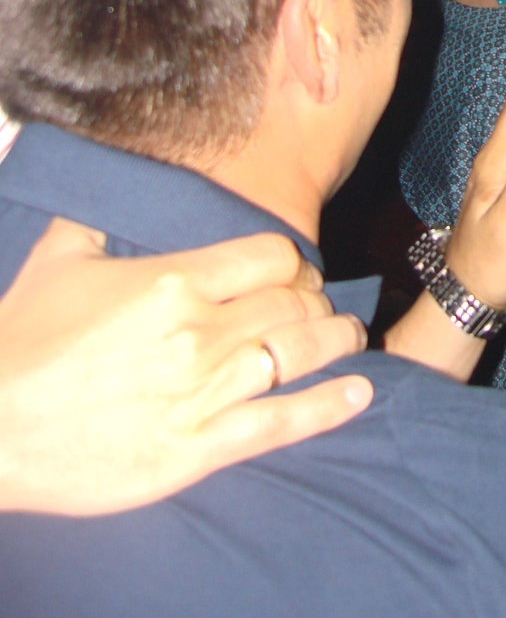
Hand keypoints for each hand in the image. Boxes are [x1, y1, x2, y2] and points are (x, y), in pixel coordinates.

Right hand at [0, 219, 372, 515]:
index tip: (295, 271)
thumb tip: (112, 167)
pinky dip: (329, 407)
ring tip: (351, 337)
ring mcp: (202, 394)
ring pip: (299, 356)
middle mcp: (199, 333)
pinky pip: (281, 423)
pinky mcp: (195, 450)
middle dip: (316, 301)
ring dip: (336, 343)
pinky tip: (359, 393)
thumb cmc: (20, 342)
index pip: (272, 256)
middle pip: (293, 303)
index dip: (293, 262)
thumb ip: (99, 214)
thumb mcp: (59, 259)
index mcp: (173, 281)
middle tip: (322, 306)